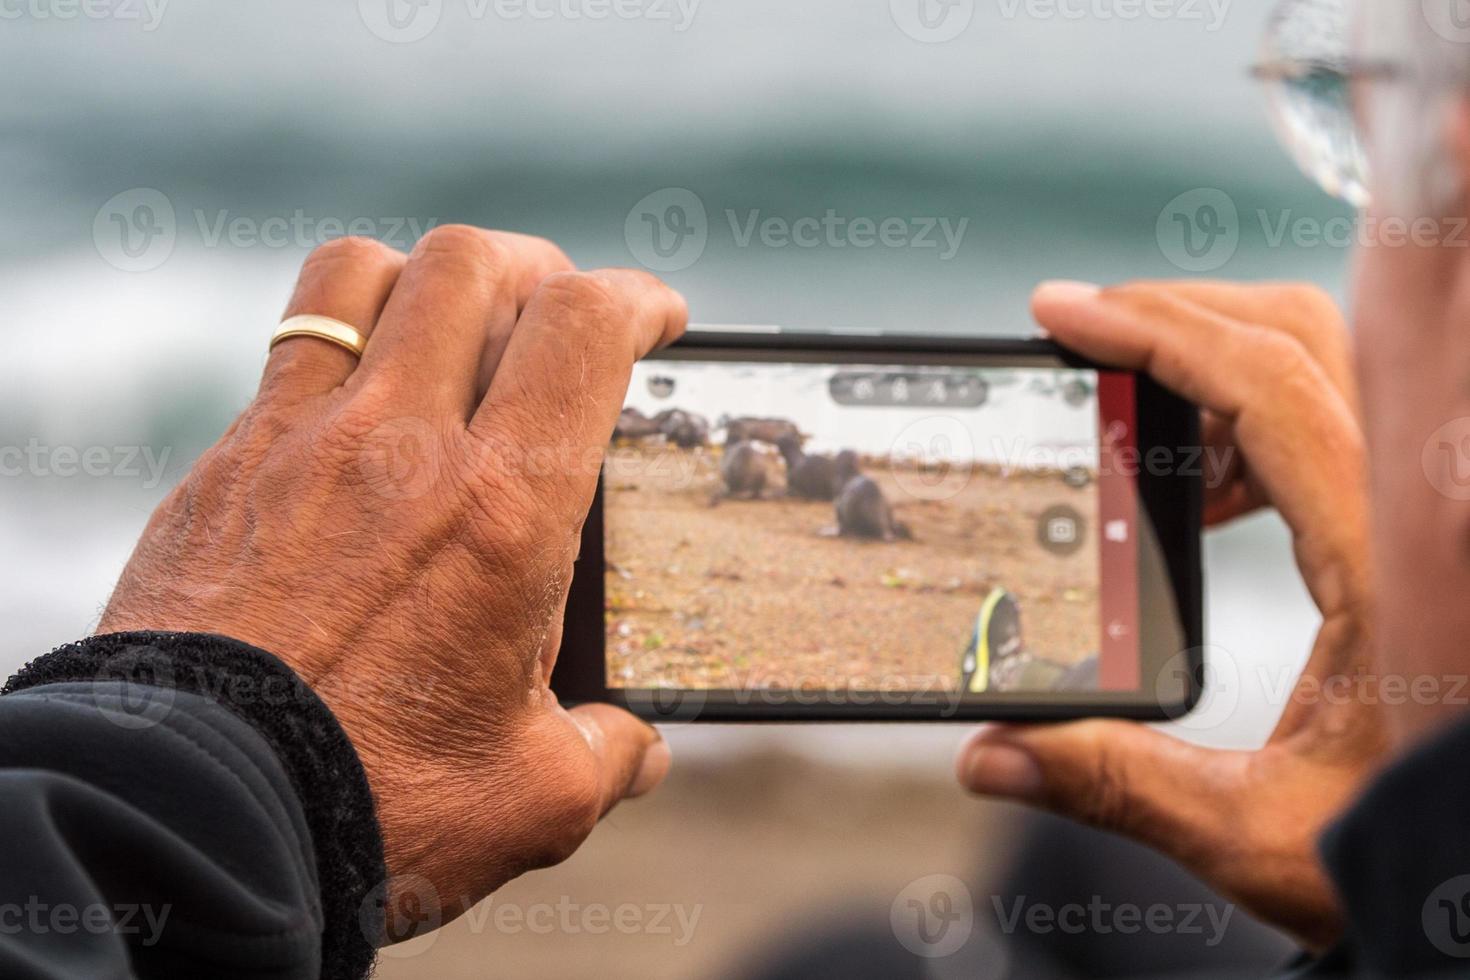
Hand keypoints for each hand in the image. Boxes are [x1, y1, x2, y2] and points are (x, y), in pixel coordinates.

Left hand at [98, 227, 686, 933]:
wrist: (188, 820)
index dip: (637, 298)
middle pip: (471, 264)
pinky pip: (286, 353)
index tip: (657, 316)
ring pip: (361, 275)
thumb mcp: (531, 797)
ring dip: (425, 278)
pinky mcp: (221, 469)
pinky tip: (359, 412)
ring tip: (452, 321)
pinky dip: (341, 346)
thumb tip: (640, 749)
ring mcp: (296, 442)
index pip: (584, 331)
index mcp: (502, 512)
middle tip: (557, 310)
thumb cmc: (371, 806)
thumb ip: (607, 755)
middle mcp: (400, 447)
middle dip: (536, 268)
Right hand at [957, 280, 1382, 950]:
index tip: (1063, 313)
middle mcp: (1420, 512)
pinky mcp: (1417, 530)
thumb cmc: (1430, 840)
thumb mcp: (1264, 832)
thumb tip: (993, 755)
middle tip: (1082, 333)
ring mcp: (1425, 511)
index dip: (1154, 331)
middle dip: (1178, 314)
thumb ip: (1118, 786)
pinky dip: (1254, 417)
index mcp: (1390, 563)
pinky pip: (1335, 420)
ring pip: (1325, 364)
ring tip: (1129, 413)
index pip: (1265, 387)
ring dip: (1216, 360)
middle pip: (1299, 336)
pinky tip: (1205, 488)